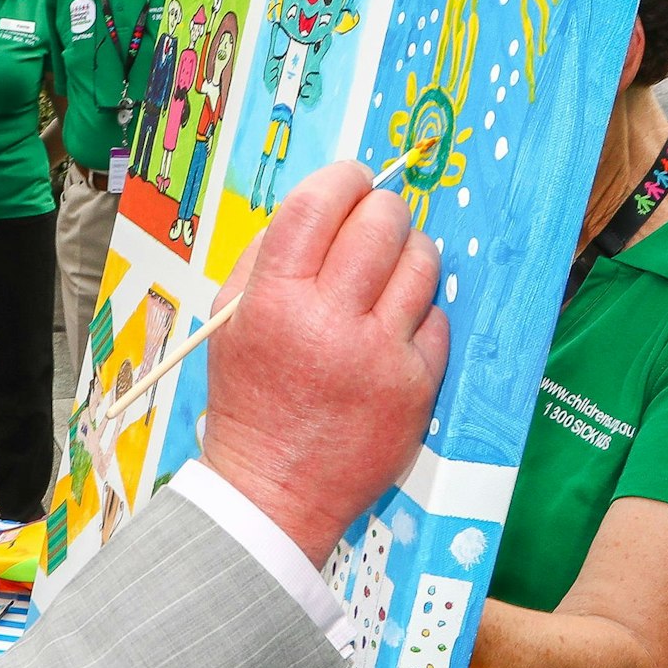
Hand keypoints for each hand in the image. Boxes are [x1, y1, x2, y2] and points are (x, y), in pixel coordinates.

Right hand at [200, 162, 446, 565]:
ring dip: (409, 252)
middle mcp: (329, 322)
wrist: (275, 489)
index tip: (350, 179)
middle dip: (380, 210)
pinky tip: (394, 327)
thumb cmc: (251, 399)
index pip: (318, 204)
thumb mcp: (229, 322)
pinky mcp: (418, 384)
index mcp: (273, 301)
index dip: (341, 178)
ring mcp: (381, 355)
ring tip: (389, 270)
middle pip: (380, 222)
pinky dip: (419, 313)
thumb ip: (265, 258)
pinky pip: (438, 317)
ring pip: (422, 262)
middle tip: (373, 221)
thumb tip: (319, 206)